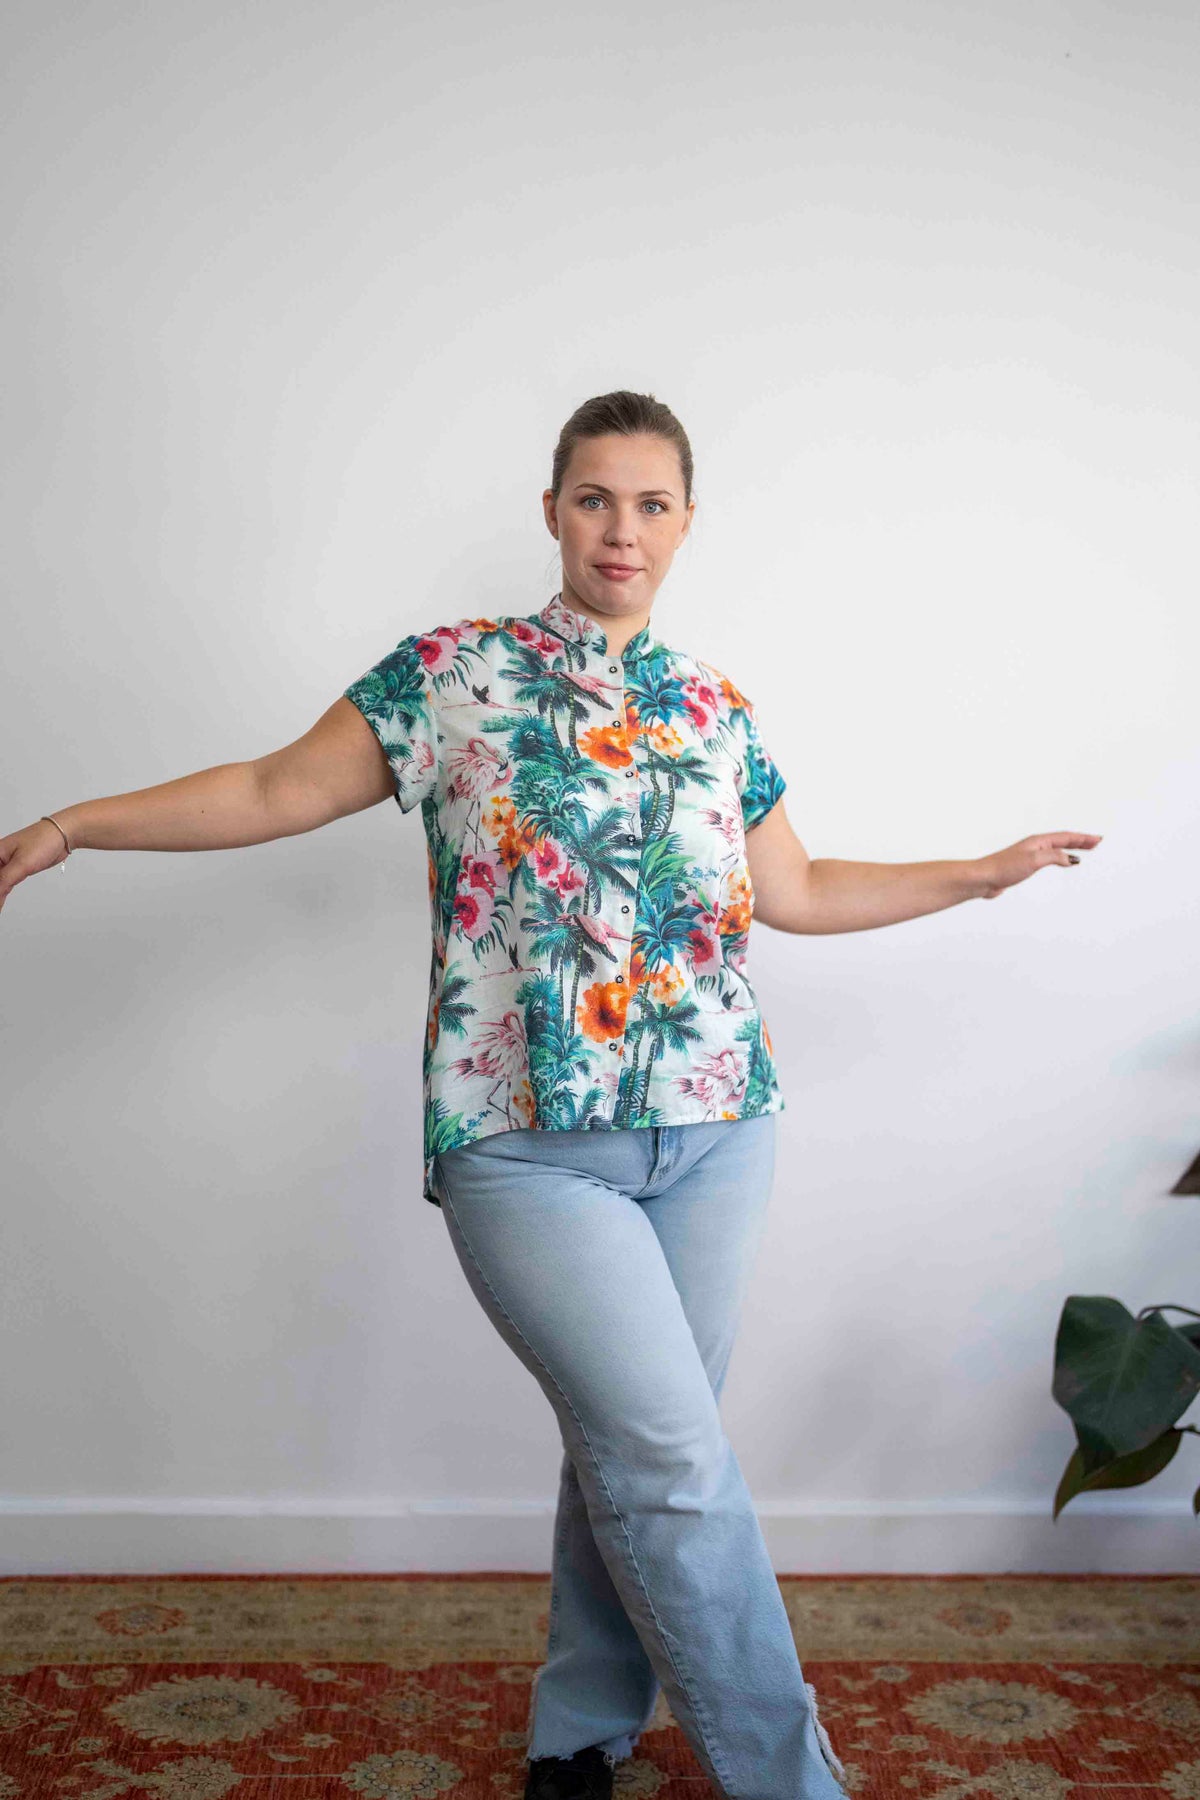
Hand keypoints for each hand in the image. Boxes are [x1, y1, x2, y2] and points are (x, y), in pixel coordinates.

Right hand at [0, 819, 71, 917]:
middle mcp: (0, 857)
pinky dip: (3, 891)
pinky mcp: (19, 868)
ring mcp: (10, 863)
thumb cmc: (42, 841)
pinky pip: (7, 882)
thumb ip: (5, 880)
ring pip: (0, 882)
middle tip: (0, 905)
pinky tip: (1, 900)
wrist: (62, 835)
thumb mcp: (22, 863)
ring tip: (0, 906)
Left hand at [975, 831, 1102, 899]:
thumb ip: (1054, 857)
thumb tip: (1070, 858)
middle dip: (1081, 842)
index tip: (1098, 840)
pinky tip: (1061, 862)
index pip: (1066, 837)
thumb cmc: (1003, 868)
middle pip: (1063, 841)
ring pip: (1057, 850)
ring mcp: (1030, 855)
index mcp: (1038, 842)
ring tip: (1084, 851)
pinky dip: (1061, 858)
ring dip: (1072, 849)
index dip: (1083, 839)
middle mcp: (1035, 846)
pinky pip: (1049, 859)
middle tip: (1096, 843)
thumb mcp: (1033, 861)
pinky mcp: (1025, 866)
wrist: (983, 878)